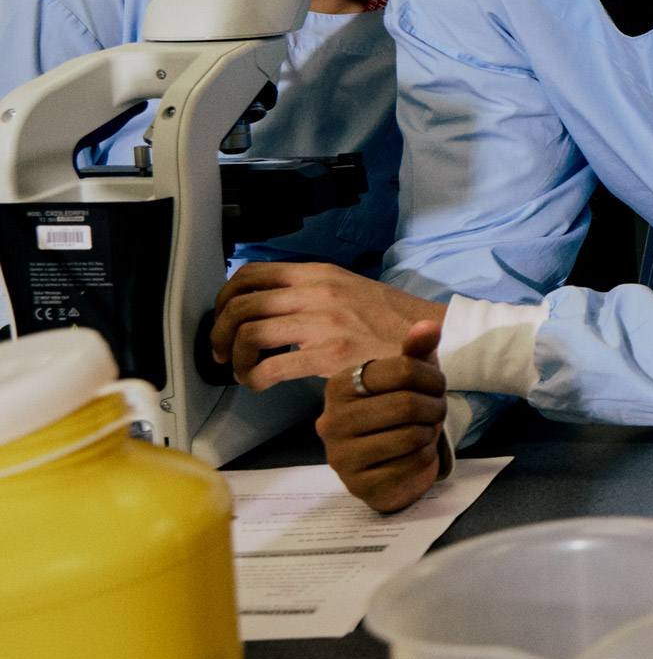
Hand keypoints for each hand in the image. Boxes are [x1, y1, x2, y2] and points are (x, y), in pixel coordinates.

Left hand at [212, 263, 447, 390]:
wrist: (428, 336)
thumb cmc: (390, 319)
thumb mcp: (348, 287)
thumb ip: (310, 290)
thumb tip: (269, 304)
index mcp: (318, 274)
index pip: (251, 273)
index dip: (225, 297)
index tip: (223, 317)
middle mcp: (317, 292)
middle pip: (241, 305)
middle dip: (219, 333)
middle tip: (221, 351)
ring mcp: (324, 322)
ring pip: (249, 334)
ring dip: (235, 358)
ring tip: (242, 370)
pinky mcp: (330, 354)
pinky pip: (271, 367)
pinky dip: (255, 379)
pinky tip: (261, 384)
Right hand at [317, 320, 448, 512]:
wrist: (392, 466)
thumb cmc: (399, 415)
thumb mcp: (409, 378)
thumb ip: (417, 350)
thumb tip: (430, 325)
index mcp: (339, 385)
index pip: (403, 369)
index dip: (432, 378)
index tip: (436, 386)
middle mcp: (332, 420)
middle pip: (408, 404)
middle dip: (434, 407)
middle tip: (435, 411)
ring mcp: (341, 456)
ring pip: (411, 435)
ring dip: (430, 432)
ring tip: (425, 430)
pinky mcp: (358, 485)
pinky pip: (412, 464)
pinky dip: (425, 457)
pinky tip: (415, 454)